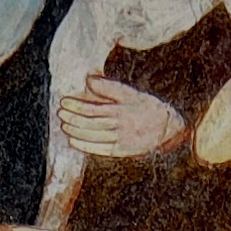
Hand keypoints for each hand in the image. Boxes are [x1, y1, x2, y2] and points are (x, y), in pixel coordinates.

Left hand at [57, 78, 185, 162]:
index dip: (76, 106)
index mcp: (121, 109)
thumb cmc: (149, 108)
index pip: (93, 108)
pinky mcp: (123, 151)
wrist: (169, 129)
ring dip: (76, 131)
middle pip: (90, 123)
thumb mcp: (132, 93)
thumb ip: (110, 87)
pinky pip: (101, 150)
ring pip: (93, 136)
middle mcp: (120, 125)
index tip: (64, 102)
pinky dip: (86, 146)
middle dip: (73, 118)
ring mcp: (121, 140)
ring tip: (64, 126)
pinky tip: (74, 141)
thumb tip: (89, 79)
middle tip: (60, 113)